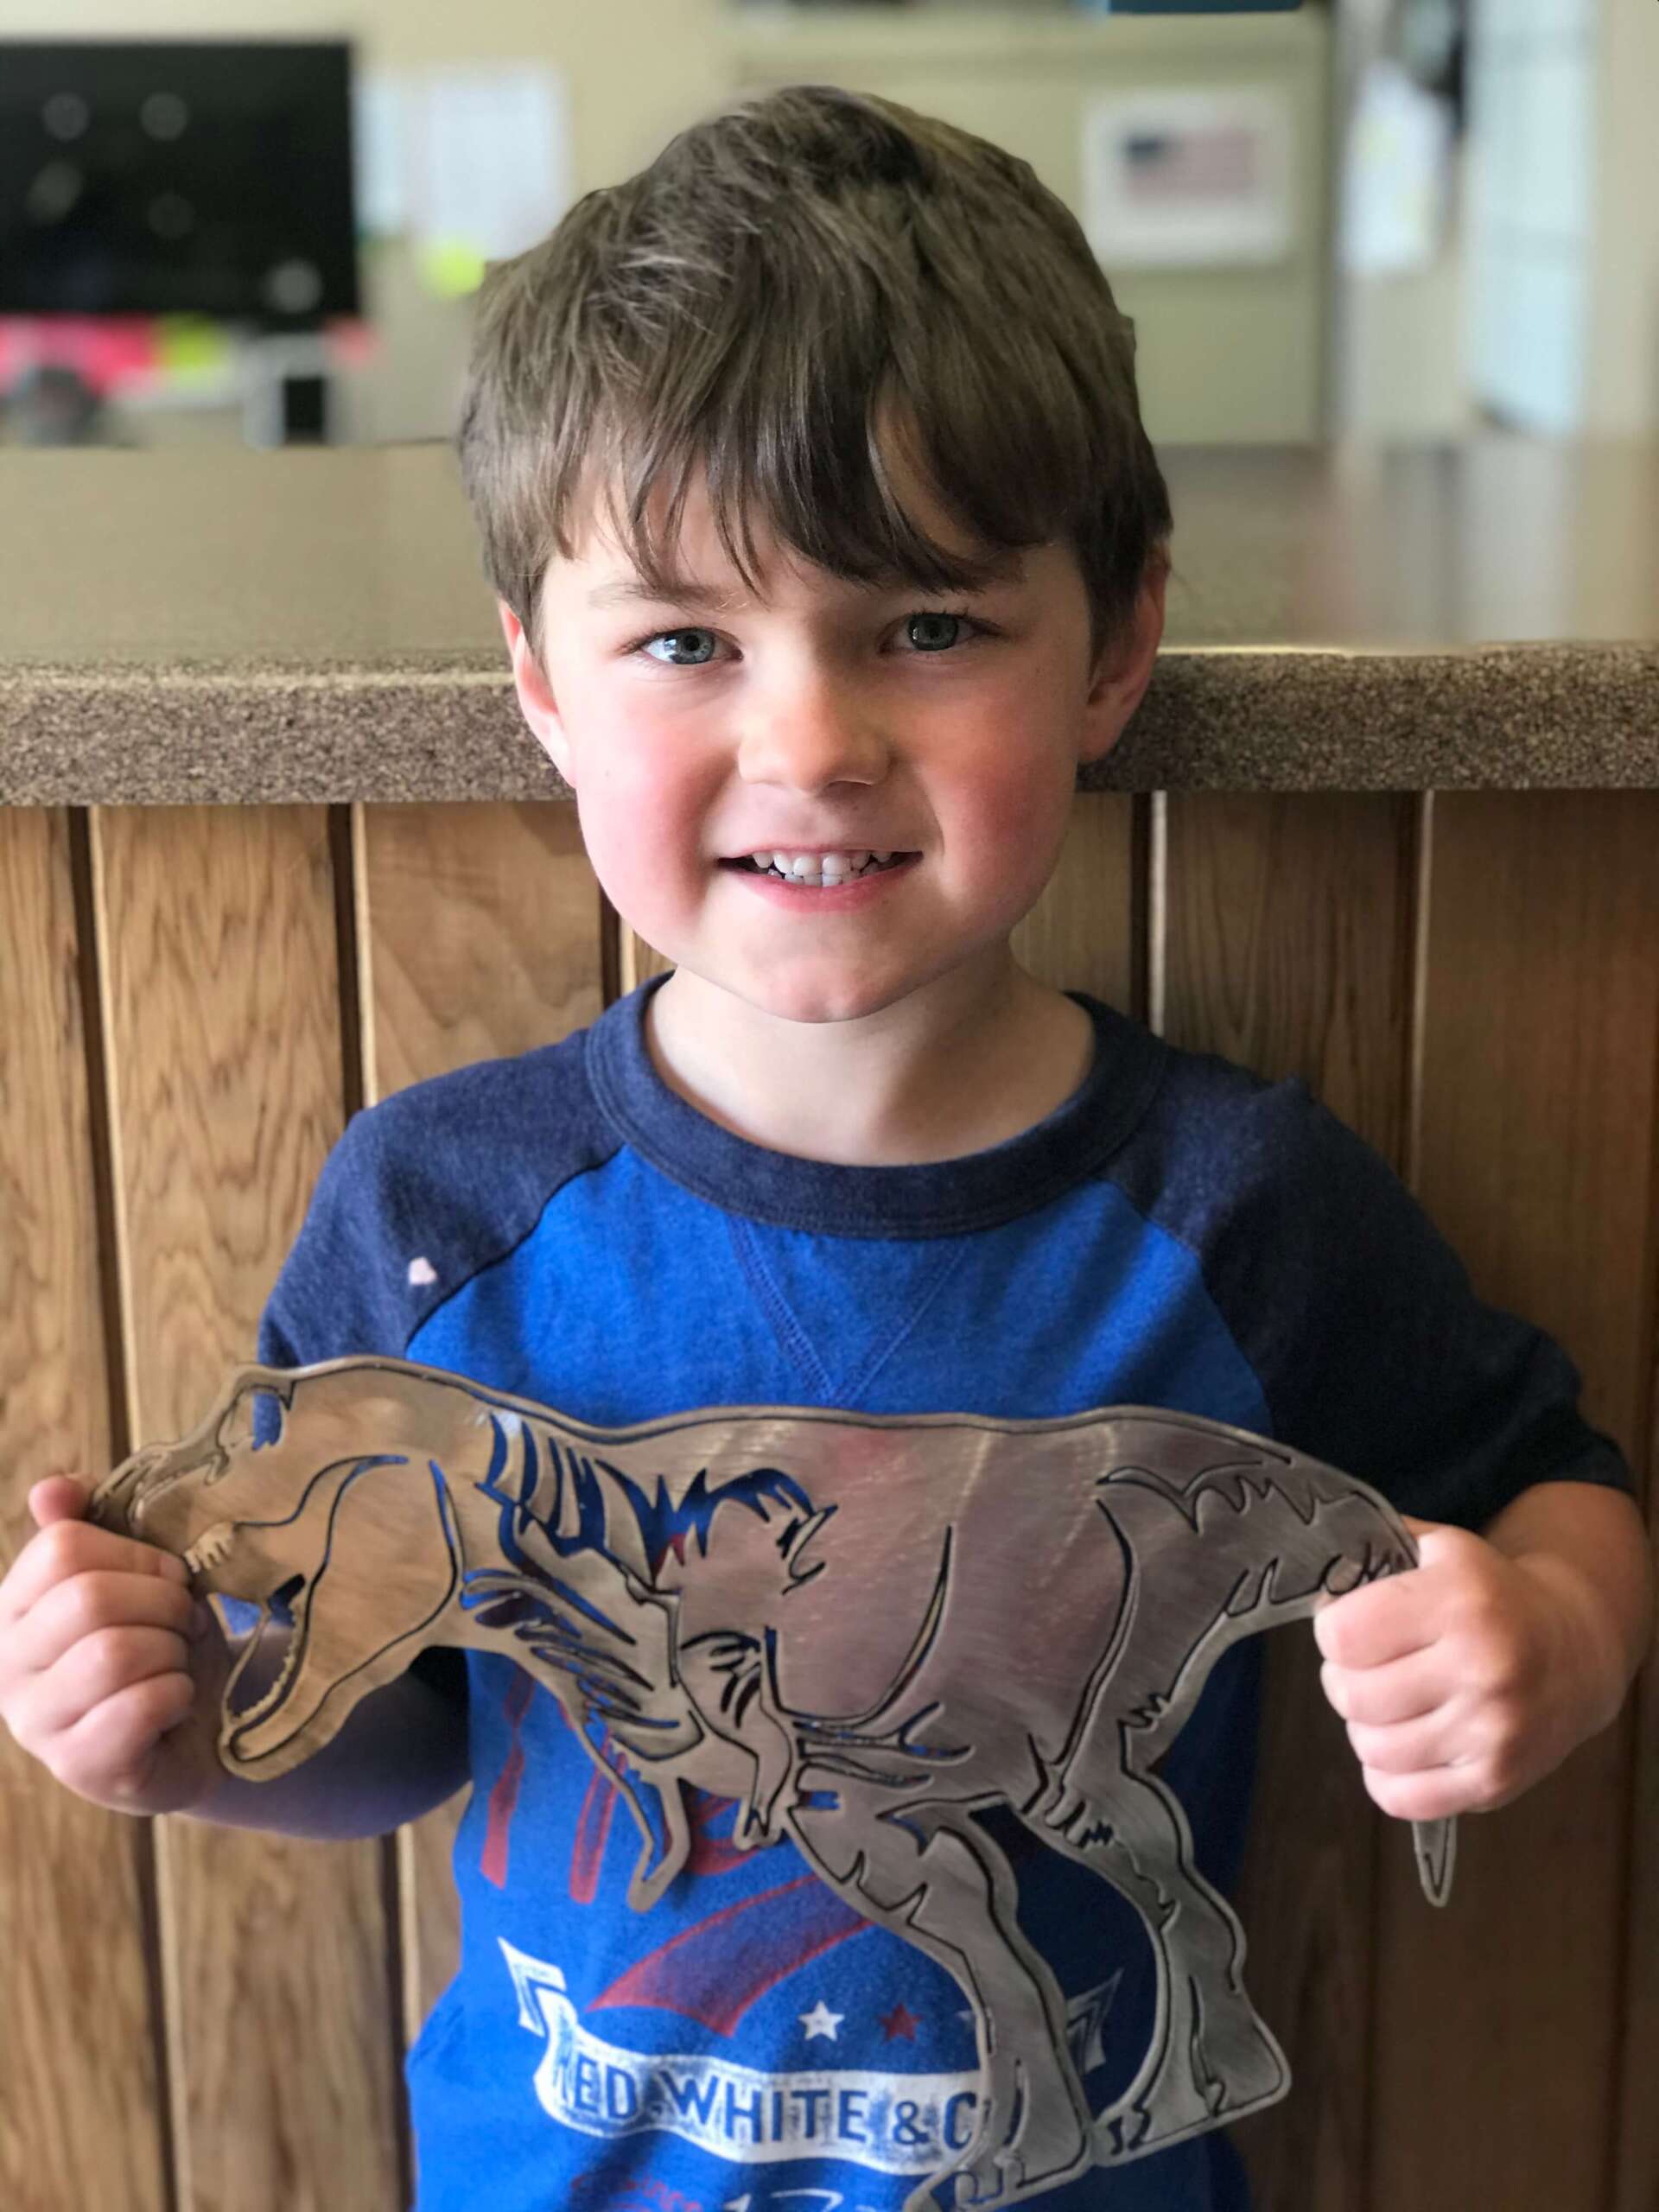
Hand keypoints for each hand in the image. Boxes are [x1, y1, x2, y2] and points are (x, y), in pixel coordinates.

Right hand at [0, 1474, 228, 1816]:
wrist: (199, 1728)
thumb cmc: (161, 1640)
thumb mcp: (136, 1574)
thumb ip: (94, 1523)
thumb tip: (50, 1490)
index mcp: (14, 1606)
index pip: (62, 1547)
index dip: (137, 1554)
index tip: (169, 1576)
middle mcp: (7, 1666)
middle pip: (88, 1598)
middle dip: (163, 1602)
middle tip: (184, 1622)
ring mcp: (37, 1723)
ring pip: (114, 1653)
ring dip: (172, 1650)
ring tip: (178, 1661)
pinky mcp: (80, 1767)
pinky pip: (139, 1706)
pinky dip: (179, 1693)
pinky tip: (178, 1701)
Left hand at [1314, 1516, 1612, 1821]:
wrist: (1576, 1648)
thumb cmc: (1489, 1595)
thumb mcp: (1439, 1549)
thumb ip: (1373, 1550)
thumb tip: (1312, 1574)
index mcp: (1461, 1601)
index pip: (1342, 1636)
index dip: (1333, 1630)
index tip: (1351, 1626)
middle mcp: (1483, 1668)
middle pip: (1351, 1696)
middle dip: (1344, 1680)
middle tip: (1366, 1668)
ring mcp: (1493, 1731)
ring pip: (1371, 1750)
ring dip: (1365, 1728)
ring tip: (1390, 1704)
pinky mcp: (1497, 1780)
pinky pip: (1402, 1798)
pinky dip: (1388, 1777)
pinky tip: (1406, 1744)